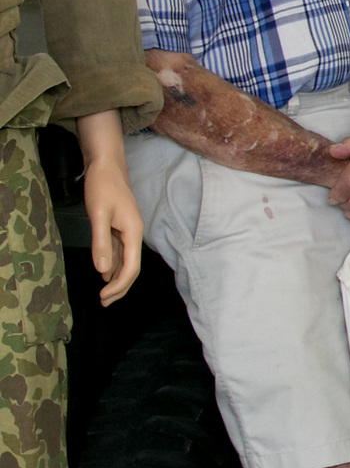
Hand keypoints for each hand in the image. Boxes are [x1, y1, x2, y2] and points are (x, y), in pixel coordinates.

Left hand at [83, 163, 144, 306]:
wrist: (106, 165)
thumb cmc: (103, 186)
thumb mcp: (98, 215)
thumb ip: (101, 243)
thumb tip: (102, 271)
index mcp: (133, 232)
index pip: (131, 267)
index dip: (119, 285)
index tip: (103, 297)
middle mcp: (133, 234)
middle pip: (132, 267)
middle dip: (120, 287)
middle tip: (104, 302)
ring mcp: (127, 231)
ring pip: (125, 261)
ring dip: (115, 279)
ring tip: (104, 294)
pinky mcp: (119, 227)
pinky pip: (118, 252)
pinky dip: (112, 265)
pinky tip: (104, 272)